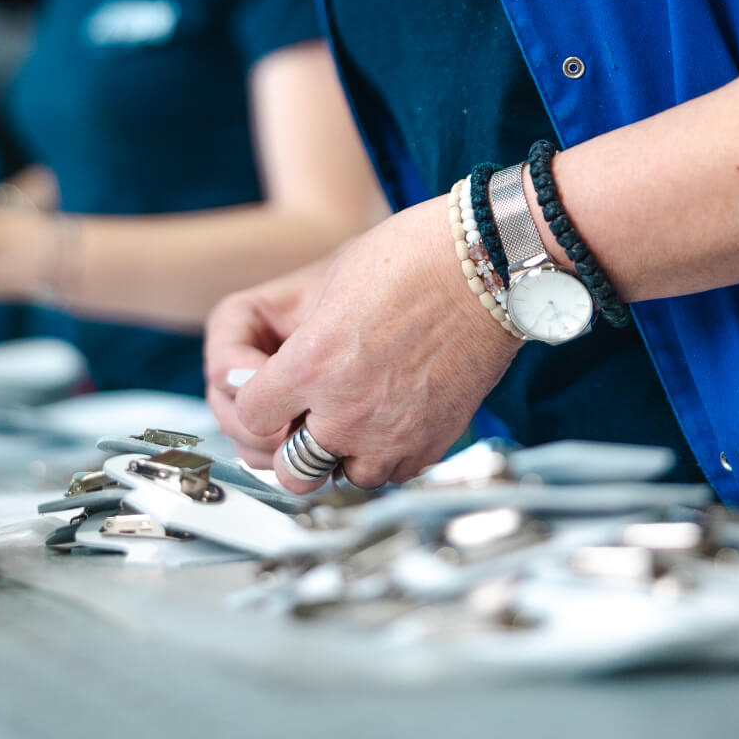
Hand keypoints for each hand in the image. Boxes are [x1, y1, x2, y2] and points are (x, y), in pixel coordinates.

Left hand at [225, 197, 522, 492]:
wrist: (490, 265)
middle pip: (290, 469)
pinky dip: (383, 454)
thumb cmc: (408, 258)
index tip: (268, 389)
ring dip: (338, 454)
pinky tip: (388, 417)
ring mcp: (392, 434)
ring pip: (341, 480)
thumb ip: (290, 343)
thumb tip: (267, 380)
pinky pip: (391, 475)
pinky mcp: (431, 445)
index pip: (249, 418)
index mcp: (312, 364)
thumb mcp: (328, 285)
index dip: (254, 401)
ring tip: (351, 414)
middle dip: (288, 444)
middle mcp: (347, 410)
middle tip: (302, 415)